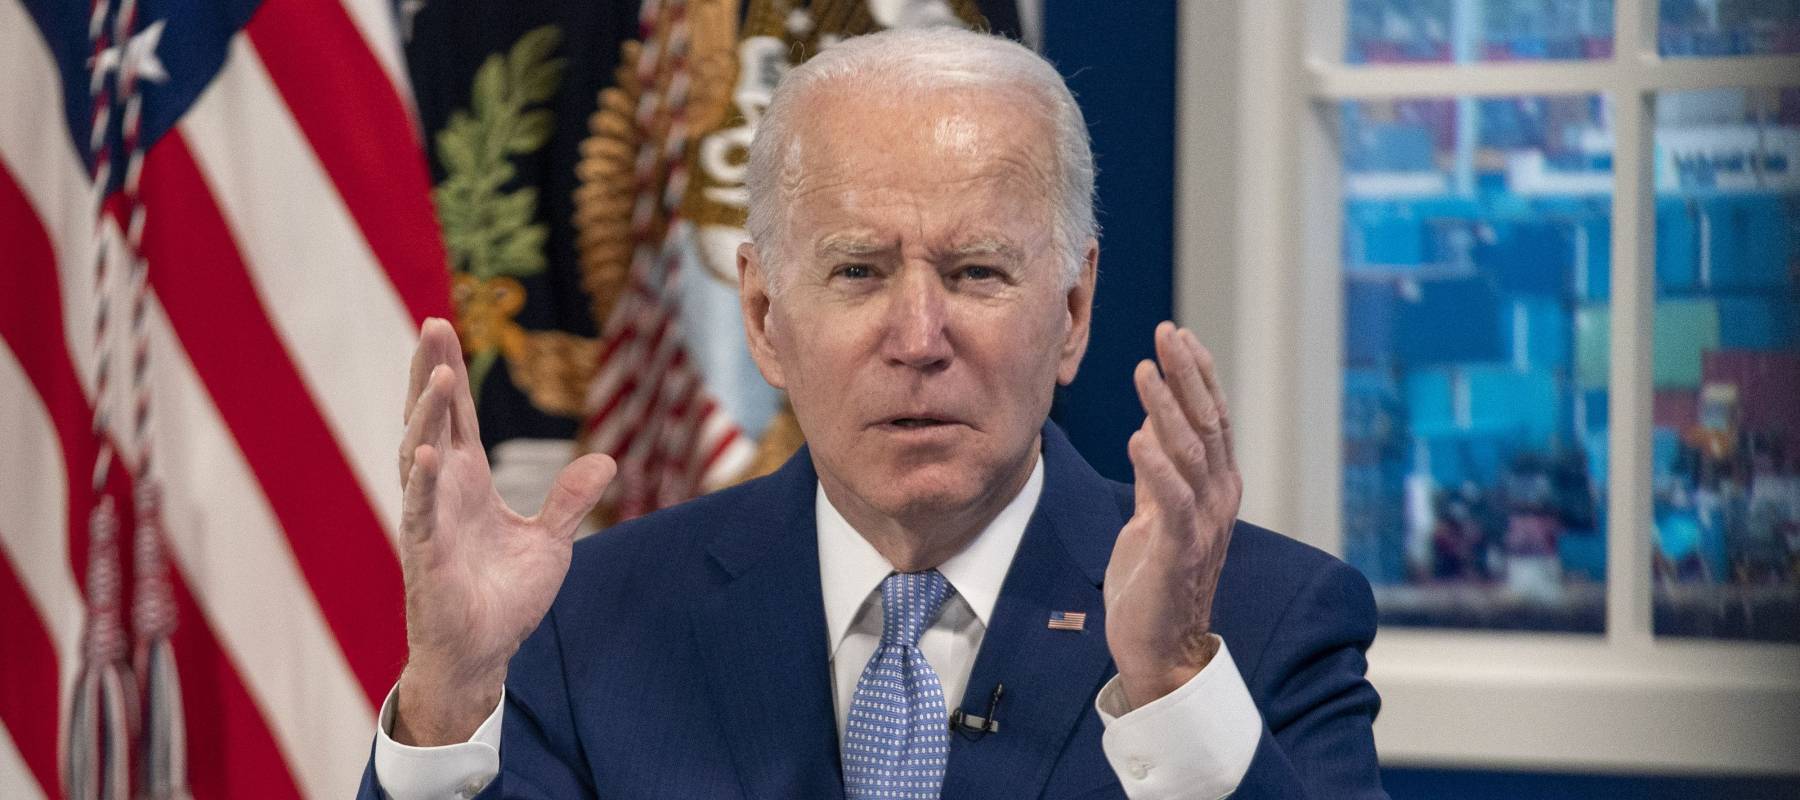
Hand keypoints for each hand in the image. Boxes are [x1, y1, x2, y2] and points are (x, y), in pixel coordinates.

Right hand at [390, 318, 615, 744]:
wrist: (484, 654)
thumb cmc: (504, 599)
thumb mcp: (550, 542)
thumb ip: (570, 500)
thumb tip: (607, 462)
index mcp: (468, 483)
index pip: (457, 416)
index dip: (452, 373)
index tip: (444, 326)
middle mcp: (442, 492)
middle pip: (432, 420)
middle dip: (429, 373)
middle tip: (431, 324)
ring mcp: (429, 520)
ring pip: (420, 455)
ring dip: (425, 415)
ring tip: (435, 374)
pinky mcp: (426, 554)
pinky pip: (420, 511)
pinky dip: (422, 482)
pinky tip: (426, 451)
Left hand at [1103, 322, 1241, 710]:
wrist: (1160, 648)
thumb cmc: (1155, 580)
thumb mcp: (1154, 514)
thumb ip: (1158, 473)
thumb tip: (1150, 424)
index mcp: (1215, 488)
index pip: (1212, 418)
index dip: (1198, 375)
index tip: (1179, 335)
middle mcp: (1219, 499)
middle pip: (1208, 424)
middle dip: (1187, 375)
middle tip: (1167, 333)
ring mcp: (1203, 525)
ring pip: (1192, 453)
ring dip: (1167, 409)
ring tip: (1145, 370)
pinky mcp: (1179, 551)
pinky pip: (1172, 501)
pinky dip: (1156, 466)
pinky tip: (1137, 436)